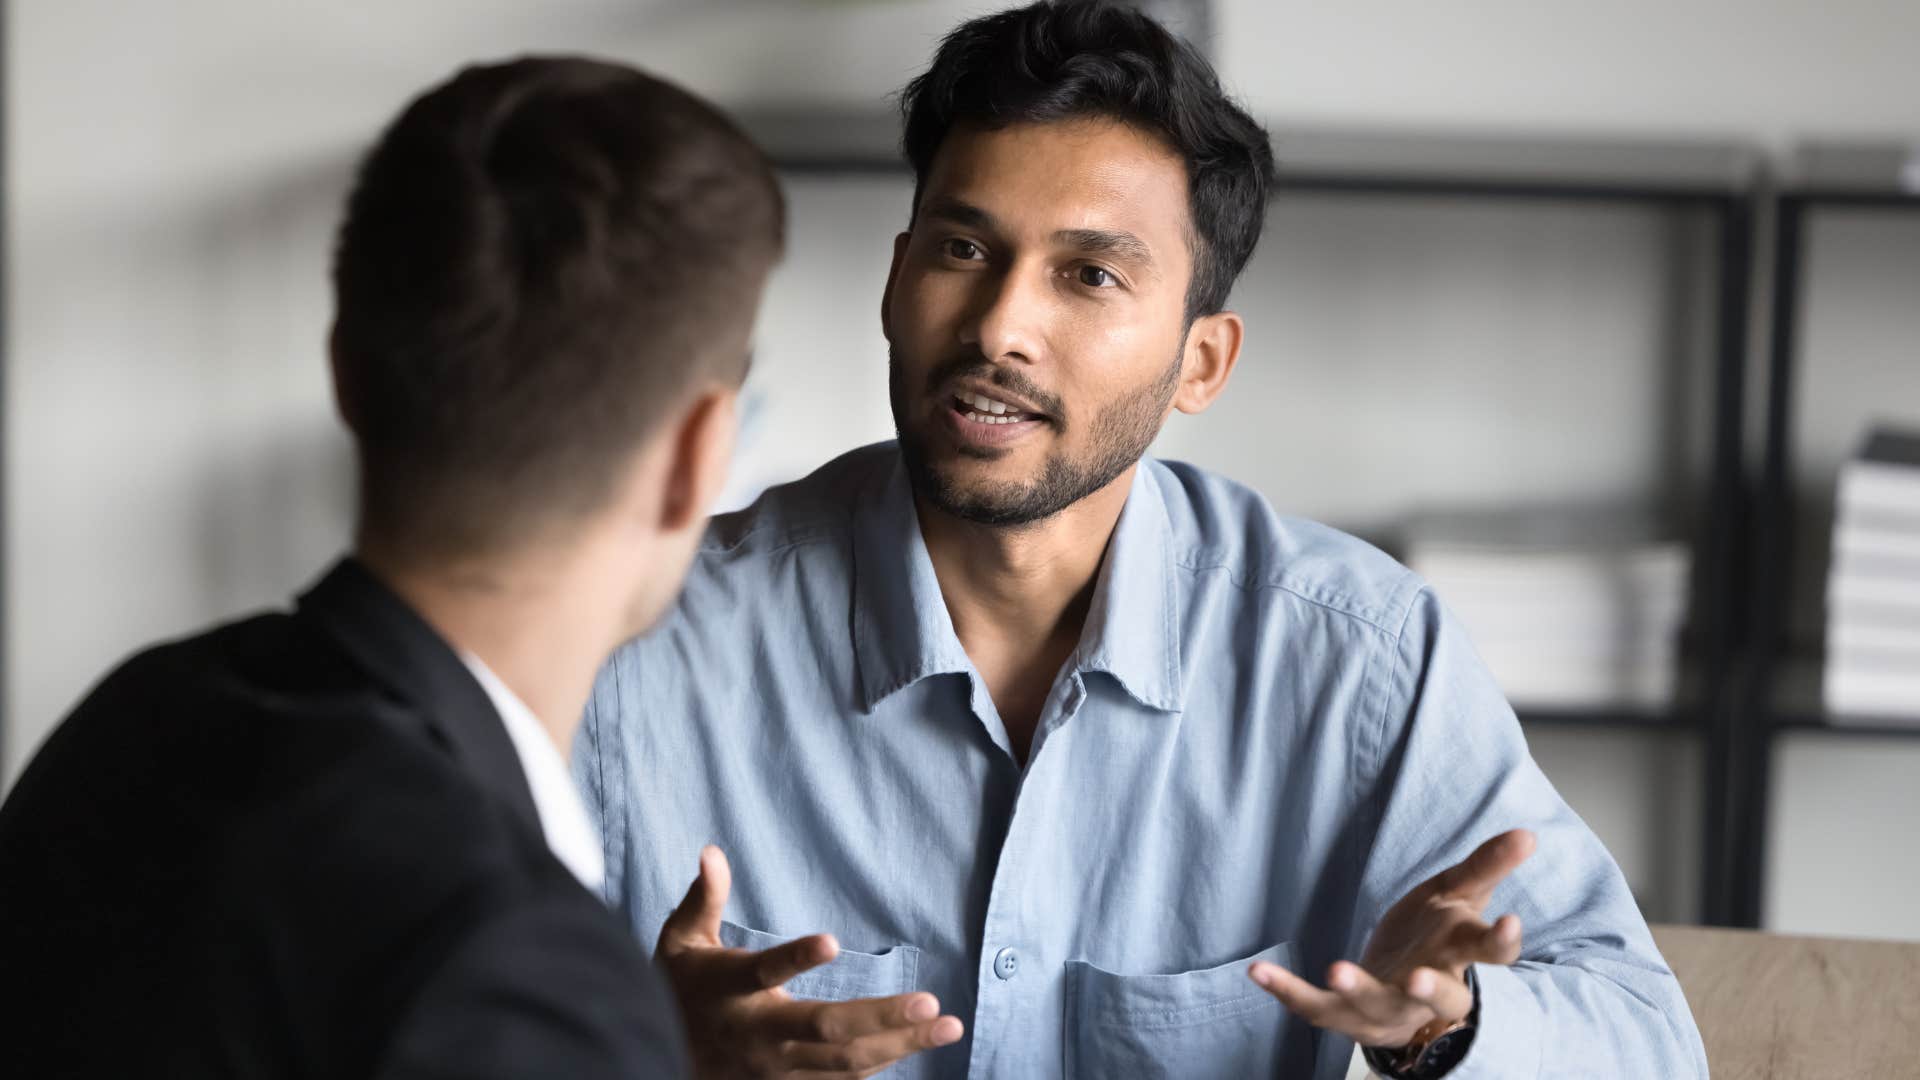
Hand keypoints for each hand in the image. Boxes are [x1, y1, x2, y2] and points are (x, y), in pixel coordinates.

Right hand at [657, 845, 964, 1077]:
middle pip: (825, 1030)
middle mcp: (757, 1034)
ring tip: (946, 1025)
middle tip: (931, 1003)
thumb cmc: (677, 989)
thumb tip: (711, 850)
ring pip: (844, 1063)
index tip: (830, 940)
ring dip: (899, 1046)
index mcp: (729, 990)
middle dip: (881, 1018)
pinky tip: (916, 1046)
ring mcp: (776, 1069)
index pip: (763, 972)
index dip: (794, 957)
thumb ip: (702, 898)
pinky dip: (880, 1066)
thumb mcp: (679, 941)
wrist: (653, 1057)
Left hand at [1246, 828, 1534, 1049]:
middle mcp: (1428, 992)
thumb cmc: (1436, 936)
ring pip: (1375, 1007)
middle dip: (1429, 992)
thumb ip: (1486, 866)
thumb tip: (1527, 833)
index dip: (1500, 942)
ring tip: (1336, 969)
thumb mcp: (1458, 895)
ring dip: (1357, 991)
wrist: (1405, 991)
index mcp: (1459, 956)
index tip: (1509, 922)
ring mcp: (1387, 1009)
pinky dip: (1287, 991)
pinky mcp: (1345, 1015)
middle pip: (1439, 998)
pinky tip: (1257, 971)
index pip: (1489, 955)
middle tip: (1416, 980)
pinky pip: (1315, 1008)